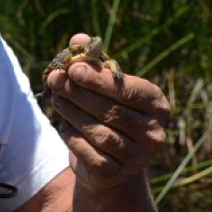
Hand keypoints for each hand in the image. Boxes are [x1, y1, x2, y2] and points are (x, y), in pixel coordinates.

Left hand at [45, 33, 170, 190]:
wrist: (107, 158)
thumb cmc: (106, 110)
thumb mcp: (102, 84)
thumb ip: (92, 60)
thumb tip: (78, 38)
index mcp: (157, 104)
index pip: (129, 91)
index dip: (99, 80)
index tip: (73, 68)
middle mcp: (154, 133)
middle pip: (111, 111)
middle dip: (78, 93)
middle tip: (54, 80)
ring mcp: (138, 157)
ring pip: (99, 132)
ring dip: (72, 112)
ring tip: (56, 99)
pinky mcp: (116, 173)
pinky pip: (88, 152)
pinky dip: (71, 135)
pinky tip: (63, 124)